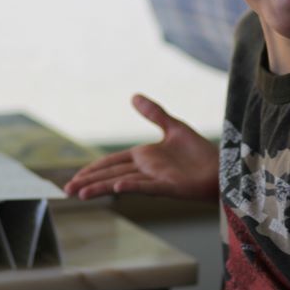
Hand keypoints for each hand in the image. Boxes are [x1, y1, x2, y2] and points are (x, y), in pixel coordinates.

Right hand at [64, 94, 218, 201]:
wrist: (221, 168)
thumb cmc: (199, 152)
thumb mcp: (174, 126)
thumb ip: (154, 113)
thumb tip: (133, 95)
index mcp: (143, 157)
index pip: (110, 163)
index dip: (93, 169)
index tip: (75, 177)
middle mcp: (145, 169)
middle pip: (110, 174)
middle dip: (89, 182)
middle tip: (67, 190)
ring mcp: (155, 180)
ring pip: (121, 183)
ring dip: (101, 188)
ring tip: (81, 194)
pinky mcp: (168, 188)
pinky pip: (146, 187)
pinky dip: (131, 186)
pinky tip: (117, 188)